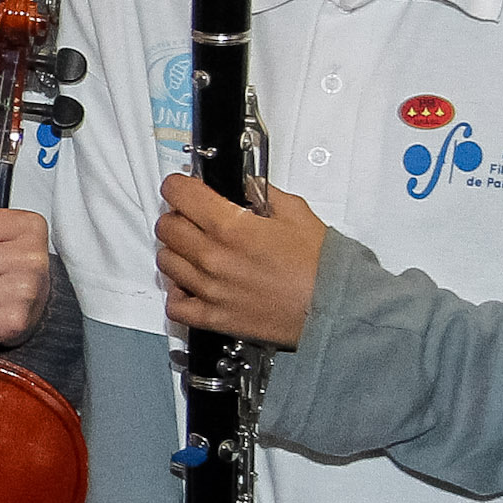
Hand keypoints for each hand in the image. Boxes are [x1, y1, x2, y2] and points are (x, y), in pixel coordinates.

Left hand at [156, 173, 327, 346]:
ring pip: (166, 261)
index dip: (179, 185)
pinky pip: (176, 305)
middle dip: (177, 215)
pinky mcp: (215, 317)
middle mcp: (214, 258)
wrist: (337, 310)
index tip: (183, 187)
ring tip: (195, 249)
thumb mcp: (297, 213)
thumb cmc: (323, 269)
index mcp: (231, 228)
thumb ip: (264, 194)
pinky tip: (191, 284)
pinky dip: (178, 292)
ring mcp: (211, 289)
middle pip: (166, 227)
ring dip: (176, 250)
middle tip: (193, 217)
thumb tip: (246, 186)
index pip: (179, 194)